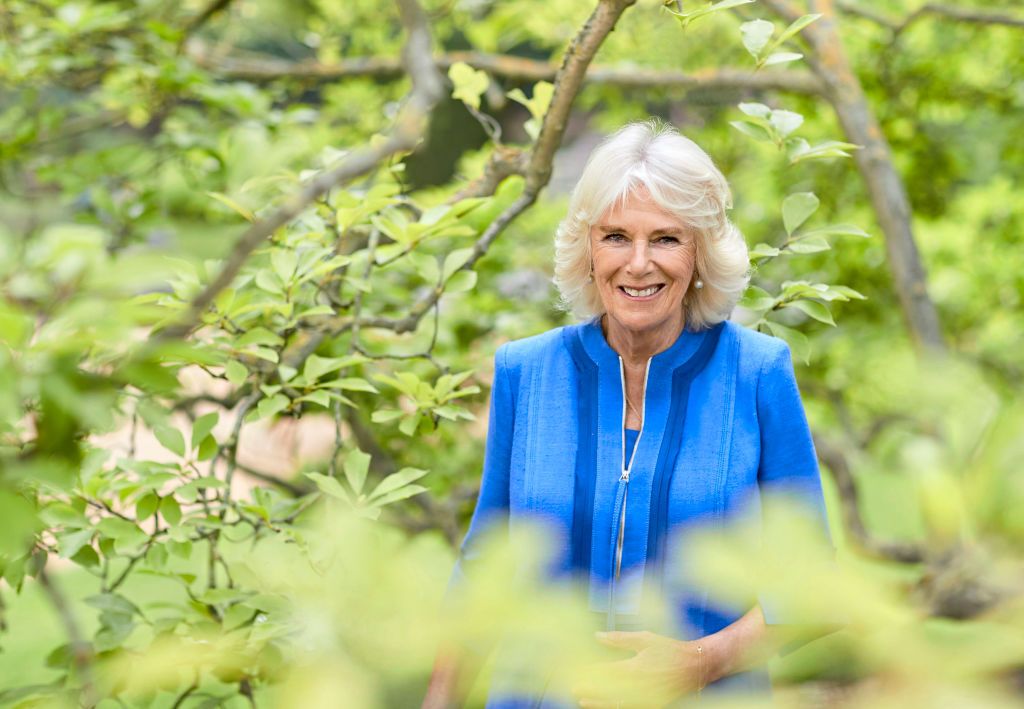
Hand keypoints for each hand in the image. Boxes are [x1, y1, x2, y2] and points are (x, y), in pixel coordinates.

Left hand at [571, 630, 705, 707]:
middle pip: (607, 692)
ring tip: (583, 702)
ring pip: (617, 704)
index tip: (575, 673)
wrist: (696, 666)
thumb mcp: (645, 639)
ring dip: (599, 703)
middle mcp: (639, 686)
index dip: (589, 674)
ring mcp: (646, 698)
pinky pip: (630, 708)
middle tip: (574, 689)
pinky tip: (605, 705)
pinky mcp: (653, 704)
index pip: (605, 673)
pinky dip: (615, 706)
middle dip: (590, 691)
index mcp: (635, 668)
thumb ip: (619, 639)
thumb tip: (597, 636)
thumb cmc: (671, 650)